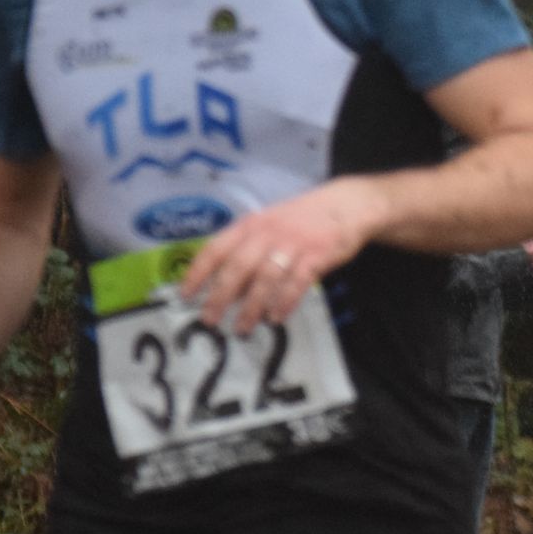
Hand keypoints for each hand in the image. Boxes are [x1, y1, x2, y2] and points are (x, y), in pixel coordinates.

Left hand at [180, 179, 380, 335]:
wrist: (347, 206)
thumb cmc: (302, 220)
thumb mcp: (269, 228)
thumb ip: (248, 254)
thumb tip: (227, 290)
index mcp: (250, 225)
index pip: (216, 248)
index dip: (199, 272)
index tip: (185, 295)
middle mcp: (268, 233)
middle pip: (238, 267)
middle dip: (220, 296)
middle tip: (209, 320)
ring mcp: (293, 243)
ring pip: (266, 278)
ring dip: (252, 306)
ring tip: (243, 327)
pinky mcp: (317, 255)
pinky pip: (297, 282)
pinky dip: (285, 301)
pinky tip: (277, 317)